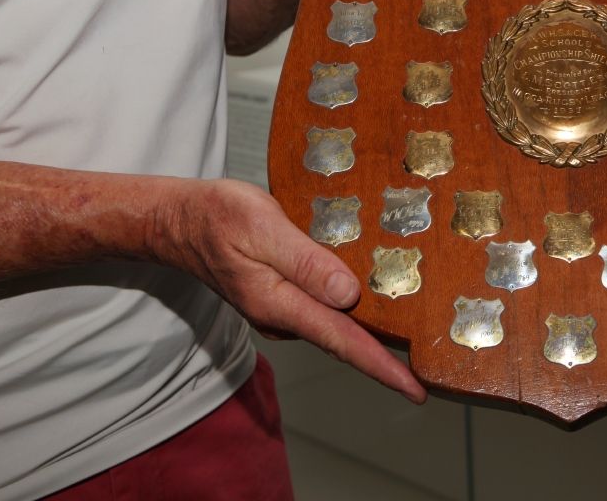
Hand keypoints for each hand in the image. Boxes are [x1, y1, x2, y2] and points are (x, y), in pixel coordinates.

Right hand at [153, 177, 425, 402]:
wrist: (177, 221)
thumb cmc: (217, 217)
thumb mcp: (262, 228)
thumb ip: (306, 262)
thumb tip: (349, 295)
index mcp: (280, 304)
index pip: (342, 343)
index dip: (383, 367)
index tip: (416, 390)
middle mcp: (283, 315)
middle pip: (346, 340)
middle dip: (388, 355)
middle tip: (430, 363)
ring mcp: (282, 308)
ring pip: (336, 322)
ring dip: (372, 329)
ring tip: (414, 331)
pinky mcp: (283, 294)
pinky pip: (324, 305)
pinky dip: (351, 306)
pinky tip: (374, 294)